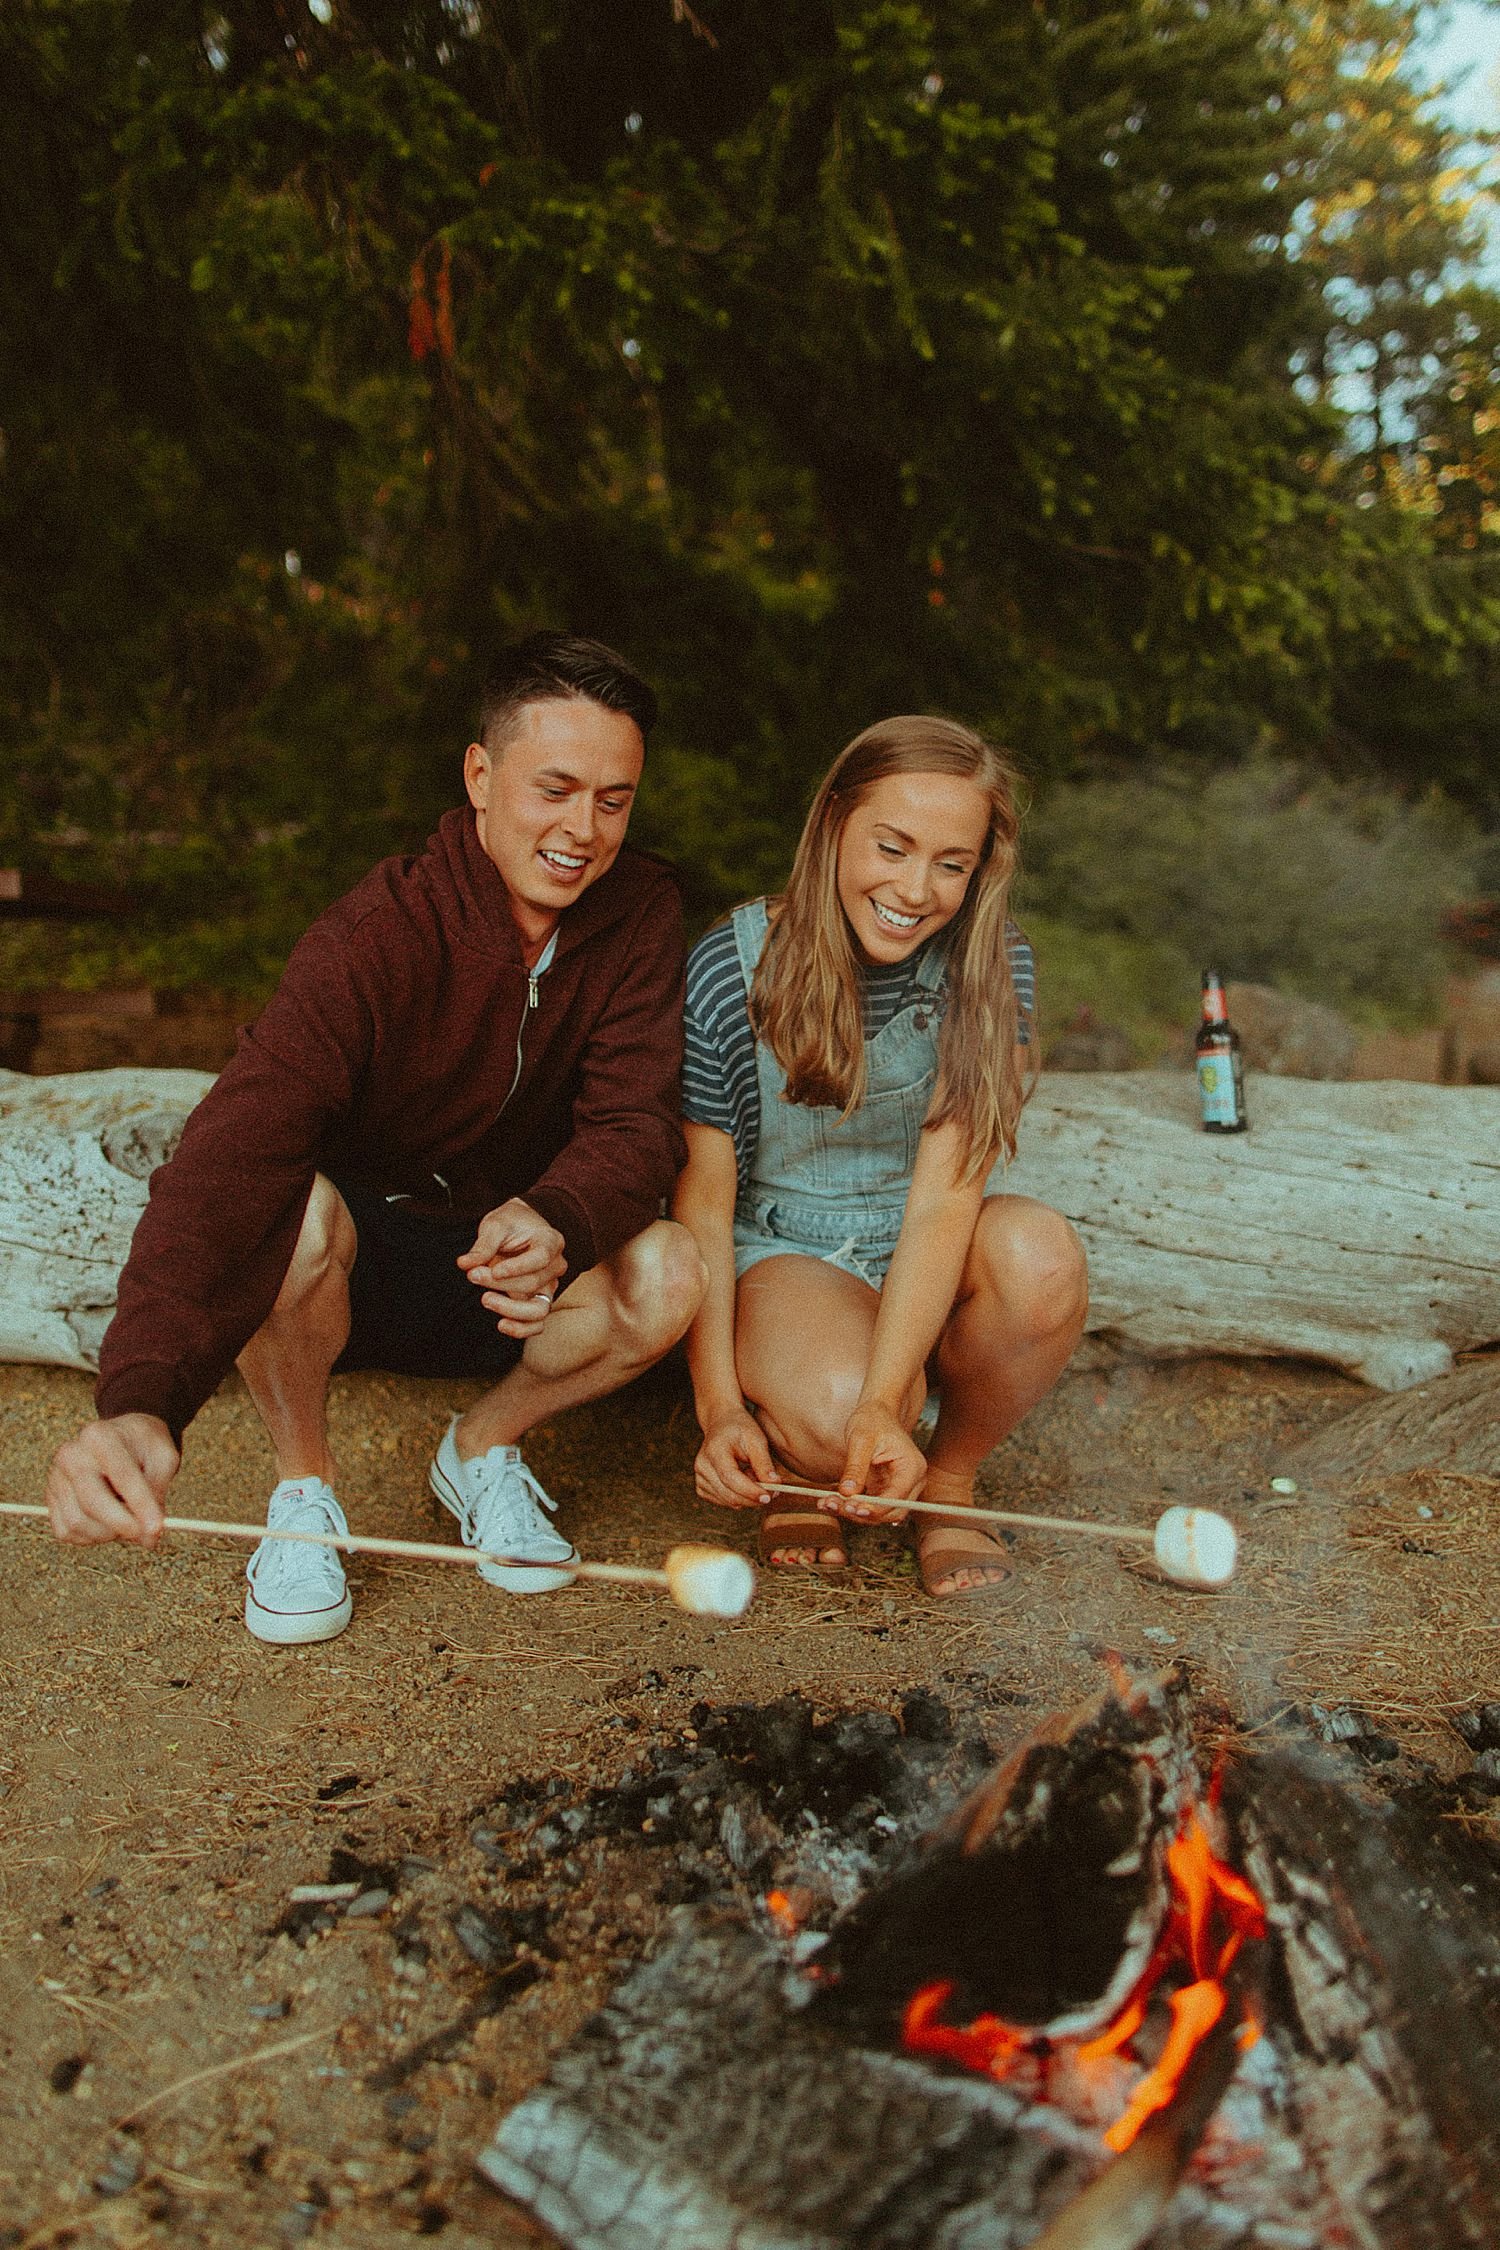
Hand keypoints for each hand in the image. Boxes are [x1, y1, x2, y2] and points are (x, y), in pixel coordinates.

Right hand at [45, 1414, 178, 1547]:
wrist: (123, 1438)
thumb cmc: (145, 1448)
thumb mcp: (163, 1459)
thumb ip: (157, 1494)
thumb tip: (147, 1538)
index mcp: (100, 1436)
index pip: (121, 1475)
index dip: (140, 1505)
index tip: (157, 1528)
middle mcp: (71, 1454)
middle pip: (91, 1501)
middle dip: (122, 1525)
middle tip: (148, 1536)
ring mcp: (56, 1477)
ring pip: (78, 1522)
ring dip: (109, 1532)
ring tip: (129, 1519)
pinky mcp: (50, 1498)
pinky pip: (67, 1532)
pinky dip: (92, 1537)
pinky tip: (109, 1522)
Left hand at [458, 1198, 566, 1336]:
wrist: (519, 1228)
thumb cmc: (510, 1223)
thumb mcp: (495, 1225)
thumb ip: (483, 1245)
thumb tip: (465, 1264)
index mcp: (550, 1241)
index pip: (540, 1258)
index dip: (517, 1268)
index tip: (493, 1270)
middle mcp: (555, 1266)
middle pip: (533, 1283)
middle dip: (499, 1283)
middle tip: (473, 1275)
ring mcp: (549, 1287)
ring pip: (539, 1309)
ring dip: (511, 1309)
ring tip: (485, 1299)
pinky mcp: (539, 1301)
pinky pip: (537, 1324)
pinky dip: (521, 1329)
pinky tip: (501, 1324)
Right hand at [693, 1407, 775, 1509]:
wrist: (722, 1422)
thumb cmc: (740, 1429)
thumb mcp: (756, 1439)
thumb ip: (764, 1464)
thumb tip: (774, 1485)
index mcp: (714, 1451)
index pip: (730, 1478)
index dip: (750, 1491)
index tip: (768, 1497)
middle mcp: (702, 1466)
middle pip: (729, 1494)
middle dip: (753, 1498)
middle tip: (773, 1492)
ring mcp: (700, 1477)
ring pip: (728, 1501)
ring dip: (746, 1496)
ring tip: (754, 1475)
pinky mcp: (702, 1485)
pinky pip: (723, 1501)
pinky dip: (737, 1496)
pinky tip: (743, 1480)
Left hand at [837, 1403, 923, 1520]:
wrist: (876, 1414)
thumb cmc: (872, 1420)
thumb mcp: (861, 1440)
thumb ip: (856, 1467)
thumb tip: (847, 1493)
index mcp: (912, 1468)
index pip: (896, 1498)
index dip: (874, 1508)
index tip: (851, 1508)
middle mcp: (912, 1482)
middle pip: (890, 1511)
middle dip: (861, 1513)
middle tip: (832, 1505)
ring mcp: (900, 1488)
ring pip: (879, 1513)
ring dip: (853, 1512)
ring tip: (826, 1503)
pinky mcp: (886, 1491)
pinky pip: (870, 1505)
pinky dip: (852, 1506)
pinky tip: (830, 1501)